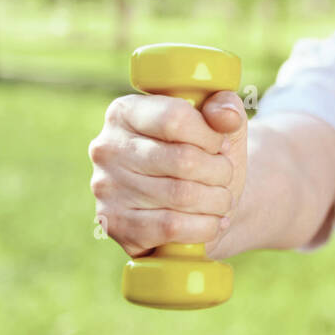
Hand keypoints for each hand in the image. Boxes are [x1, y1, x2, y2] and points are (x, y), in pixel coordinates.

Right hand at [88, 91, 247, 257]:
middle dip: (220, 171)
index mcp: (125, 112)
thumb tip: (228, 116)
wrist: (195, 205)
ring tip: (223, 199)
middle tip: (226, 176)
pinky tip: (212, 221)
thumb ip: (226, 108)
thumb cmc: (205, 157)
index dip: (211, 136)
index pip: (175, 118)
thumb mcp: (219, 124)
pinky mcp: (116, 225)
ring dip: (217, 200)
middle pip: (183, 160)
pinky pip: (172, 227)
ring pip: (182, 195)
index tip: (221, 146)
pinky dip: (205, 226)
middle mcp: (107, 148)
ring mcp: (107, 189)